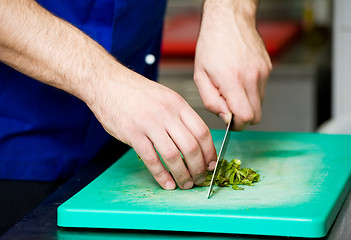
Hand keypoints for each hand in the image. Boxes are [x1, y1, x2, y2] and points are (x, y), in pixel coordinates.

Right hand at [88, 70, 216, 189]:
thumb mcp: (165, 96)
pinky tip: (167, 183)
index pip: (202, 132)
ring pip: (173, 156)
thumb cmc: (137, 92)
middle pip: (191, 147)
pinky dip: (161, 175)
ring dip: (182, 175)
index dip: (210, 153)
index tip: (212, 164)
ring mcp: (149, 123)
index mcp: (178, 104)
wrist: (108, 82)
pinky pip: (151, 160)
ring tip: (185, 184)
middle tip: (200, 179)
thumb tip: (195, 140)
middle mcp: (166, 113)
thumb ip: (180, 116)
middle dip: (199, 168)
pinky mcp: (132, 134)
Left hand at [194, 0, 271, 130]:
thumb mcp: (200, 75)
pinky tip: (239, 78)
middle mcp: (252, 77)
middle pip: (257, 116)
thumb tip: (225, 118)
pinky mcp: (268, 68)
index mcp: (233, 80)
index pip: (246, 117)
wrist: (229, 20)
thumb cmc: (211, 45)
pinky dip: (251, 91)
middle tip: (229, 106)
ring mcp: (262, 72)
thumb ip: (211, 101)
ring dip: (247, 103)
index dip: (237, 124)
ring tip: (232, 87)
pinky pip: (262, 90)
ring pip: (260, 104)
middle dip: (243, 117)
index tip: (229, 120)